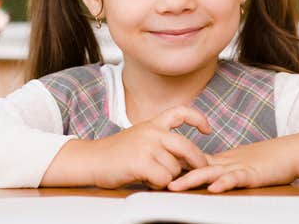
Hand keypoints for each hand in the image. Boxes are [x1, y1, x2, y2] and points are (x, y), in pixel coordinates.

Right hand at [43, 106, 211, 188]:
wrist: (90, 160)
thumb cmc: (114, 154)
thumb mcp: (138, 137)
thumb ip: (160, 142)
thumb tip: (186, 158)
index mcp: (152, 123)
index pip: (180, 112)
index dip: (198, 119)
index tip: (207, 129)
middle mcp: (152, 132)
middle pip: (187, 146)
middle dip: (198, 160)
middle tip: (202, 170)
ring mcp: (147, 146)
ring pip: (175, 168)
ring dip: (168, 177)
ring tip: (151, 175)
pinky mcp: (142, 162)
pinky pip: (164, 179)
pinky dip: (158, 185)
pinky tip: (146, 181)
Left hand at [167, 139, 296, 192]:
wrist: (290, 153)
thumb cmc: (266, 162)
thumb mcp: (238, 166)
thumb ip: (220, 172)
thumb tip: (204, 179)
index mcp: (220, 161)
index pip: (192, 163)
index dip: (173, 167)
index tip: (153, 172)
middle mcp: (224, 163)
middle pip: (194, 167)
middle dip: (174, 174)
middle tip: (154, 179)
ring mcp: (237, 167)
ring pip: (209, 172)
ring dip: (191, 179)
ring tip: (175, 186)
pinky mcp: (251, 174)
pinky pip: (235, 179)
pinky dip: (223, 183)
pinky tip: (213, 188)